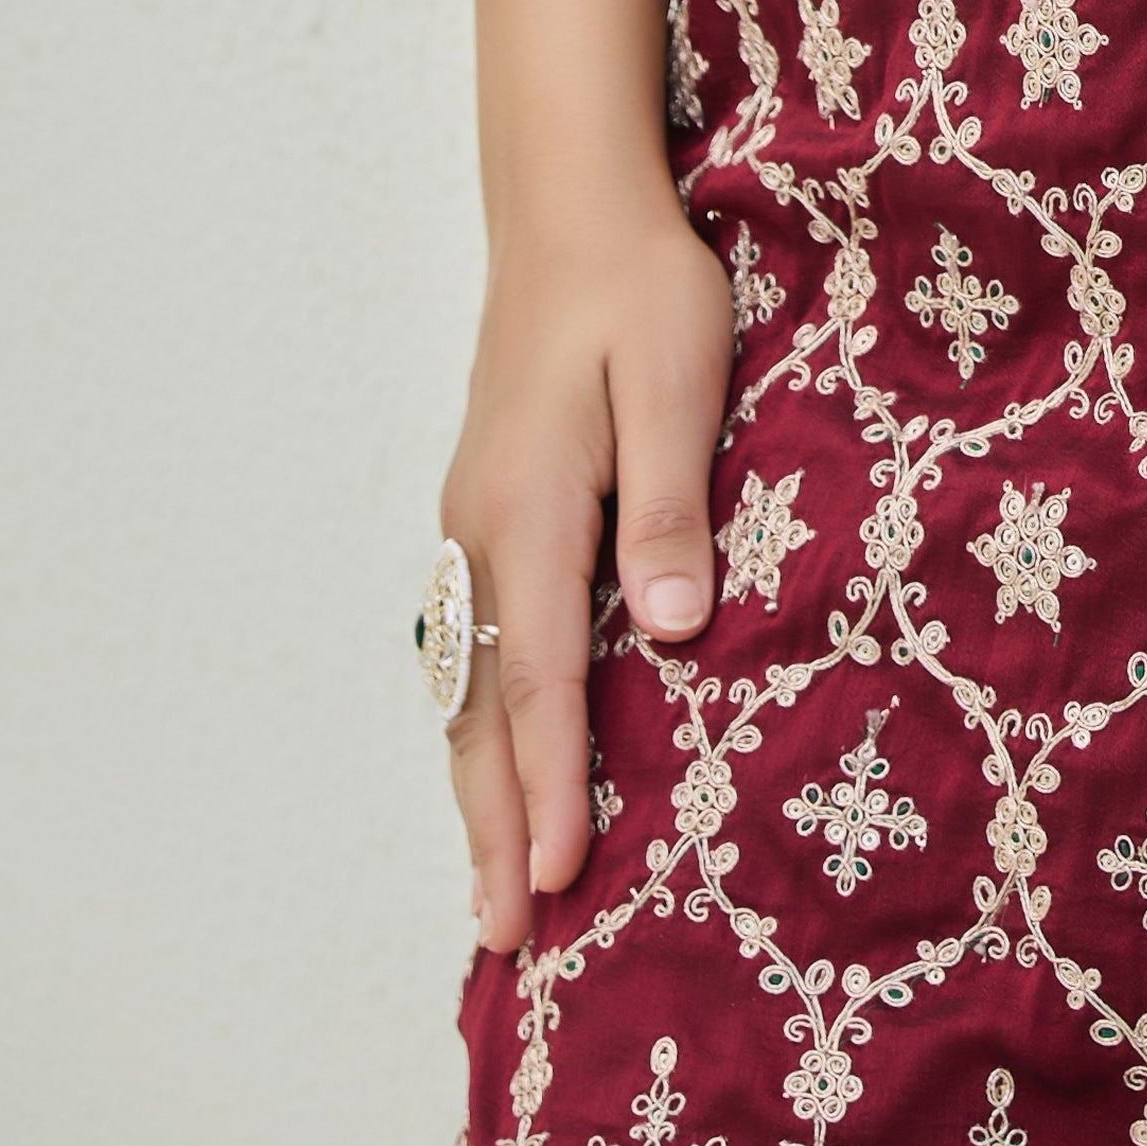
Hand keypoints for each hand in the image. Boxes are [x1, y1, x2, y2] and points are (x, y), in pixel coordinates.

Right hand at [442, 0, 726, 954]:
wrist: (573, 207)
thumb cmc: (641, 288)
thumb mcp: (679, 381)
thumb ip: (673, 505)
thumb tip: (672, 631)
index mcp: (533, 510)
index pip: (543, 677)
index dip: (550, 786)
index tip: (556, 879)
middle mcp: (483, 532)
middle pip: (484, 707)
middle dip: (494, 825)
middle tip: (504, 937)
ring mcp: (473, 524)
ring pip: (467, 684)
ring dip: (478, 786)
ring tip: (491, 888)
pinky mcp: (486, 510)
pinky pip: (472, 644)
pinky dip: (478, 722)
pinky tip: (494, 759)